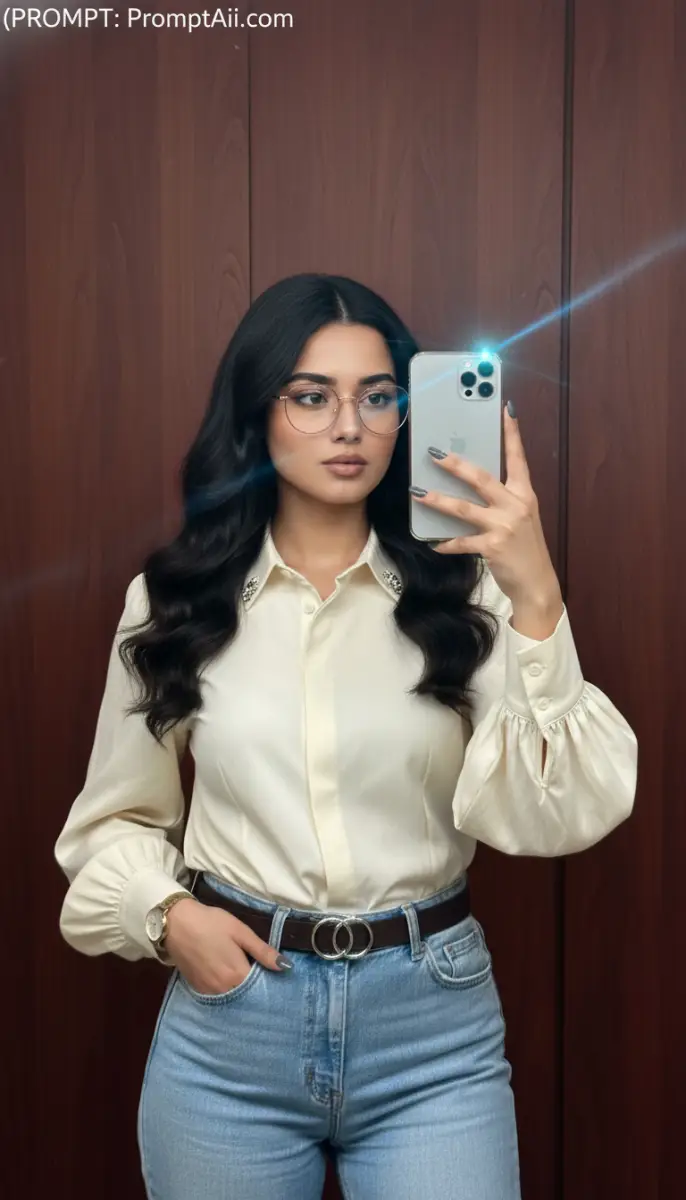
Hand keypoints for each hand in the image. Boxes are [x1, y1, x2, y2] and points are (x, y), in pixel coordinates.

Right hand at [164, 898, 291, 994]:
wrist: (175, 923)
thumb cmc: (211, 923)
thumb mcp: (241, 932)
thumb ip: (262, 951)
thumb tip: (286, 967)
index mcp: (237, 975)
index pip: (261, 989)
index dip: (269, 983)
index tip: (276, 977)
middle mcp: (223, 990)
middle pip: (247, 996)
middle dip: (256, 990)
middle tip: (262, 977)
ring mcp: (209, 992)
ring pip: (232, 998)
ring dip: (241, 992)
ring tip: (247, 979)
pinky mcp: (197, 990)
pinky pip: (218, 997)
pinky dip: (227, 992)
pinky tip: (229, 981)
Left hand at [410, 404, 562, 620]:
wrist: (537, 584)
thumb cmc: (525, 549)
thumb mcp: (520, 518)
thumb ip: (502, 500)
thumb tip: (472, 482)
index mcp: (524, 494)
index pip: (518, 458)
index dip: (512, 433)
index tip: (506, 409)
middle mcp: (516, 506)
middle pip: (482, 478)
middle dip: (456, 464)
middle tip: (435, 453)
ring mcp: (504, 526)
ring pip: (464, 508)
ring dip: (438, 500)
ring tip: (418, 493)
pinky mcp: (493, 547)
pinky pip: (462, 542)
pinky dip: (446, 543)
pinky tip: (434, 543)